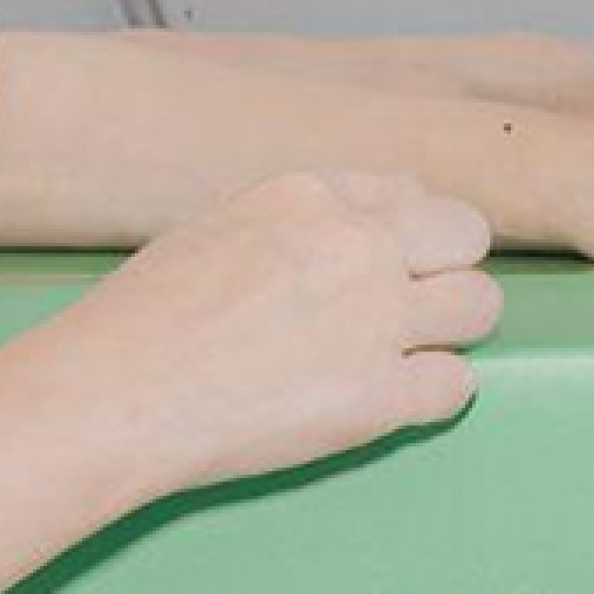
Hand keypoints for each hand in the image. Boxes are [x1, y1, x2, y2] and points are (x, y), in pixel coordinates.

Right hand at [0, 169, 502, 503]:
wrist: (113, 397)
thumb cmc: (139, 323)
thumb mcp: (215, 230)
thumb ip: (292, 226)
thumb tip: (341, 238)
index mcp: (311, 195)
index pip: (409, 192)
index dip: (406, 232)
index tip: (389, 262)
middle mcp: (357, 244)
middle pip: (465, 236)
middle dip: (447, 270)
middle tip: (415, 309)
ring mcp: (375, 319)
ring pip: (480, 306)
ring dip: (453, 332)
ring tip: (408, 356)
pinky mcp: (379, 396)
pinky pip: (456, 385)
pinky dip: (431, 397)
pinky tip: (390, 401)